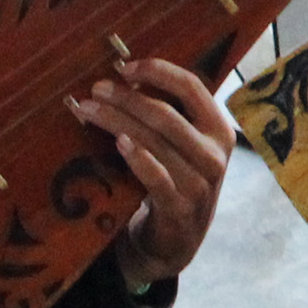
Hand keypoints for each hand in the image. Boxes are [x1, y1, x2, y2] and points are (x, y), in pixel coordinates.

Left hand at [76, 59, 230, 286]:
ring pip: (155, 142)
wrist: (177, 239)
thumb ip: (168, 117)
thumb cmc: (175, 181)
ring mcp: (201, 183)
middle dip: (126, 98)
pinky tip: (118, 143)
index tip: (124, 67)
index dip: (157, 71)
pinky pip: (157, 178)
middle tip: (95, 90)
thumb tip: (125, 78)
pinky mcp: (180, 209)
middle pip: (167, 114)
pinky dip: (137, 158)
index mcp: (219, 129)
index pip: (192, 87)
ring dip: (118, 122)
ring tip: (88, 110)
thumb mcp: (184, 146)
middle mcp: (216, 154)